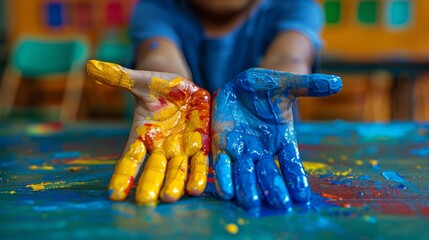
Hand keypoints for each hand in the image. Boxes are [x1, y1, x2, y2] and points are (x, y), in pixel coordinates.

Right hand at [86, 60, 209, 204]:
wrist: (185, 91)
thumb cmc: (160, 88)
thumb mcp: (142, 81)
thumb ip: (120, 78)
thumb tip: (90, 66)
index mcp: (142, 135)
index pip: (129, 158)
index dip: (122, 175)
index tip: (114, 194)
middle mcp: (161, 147)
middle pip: (154, 169)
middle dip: (150, 184)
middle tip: (145, 200)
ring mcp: (181, 148)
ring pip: (177, 170)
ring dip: (176, 184)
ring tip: (172, 197)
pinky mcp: (200, 144)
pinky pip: (200, 161)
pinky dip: (199, 174)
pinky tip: (198, 188)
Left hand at [212, 68, 341, 209]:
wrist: (239, 86)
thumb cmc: (265, 87)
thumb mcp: (286, 85)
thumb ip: (308, 86)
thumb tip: (338, 82)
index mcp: (281, 139)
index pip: (290, 161)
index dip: (296, 177)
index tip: (302, 196)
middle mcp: (261, 149)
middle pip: (268, 172)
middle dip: (274, 187)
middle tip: (280, 204)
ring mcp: (241, 150)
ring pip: (244, 172)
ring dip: (247, 187)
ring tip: (251, 202)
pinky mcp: (221, 145)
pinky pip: (222, 164)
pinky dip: (224, 177)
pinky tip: (226, 192)